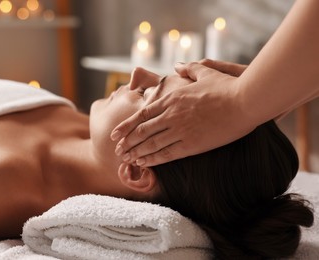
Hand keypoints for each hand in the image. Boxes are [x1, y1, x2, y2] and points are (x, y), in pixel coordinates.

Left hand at [111, 61, 255, 166]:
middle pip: (142, 131)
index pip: (142, 114)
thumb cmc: (227, 86)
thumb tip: (177, 66)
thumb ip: (188, 69)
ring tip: (124, 159)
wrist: (245, 101)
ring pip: (150, 144)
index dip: (126, 125)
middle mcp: (171, 115)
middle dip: (127, 142)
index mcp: (172, 98)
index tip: (116, 133)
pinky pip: (166, 154)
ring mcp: (180, 130)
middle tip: (116, 150)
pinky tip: (143, 163)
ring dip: (135, 152)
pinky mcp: (192, 144)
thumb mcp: (205, 72)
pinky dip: (152, 159)